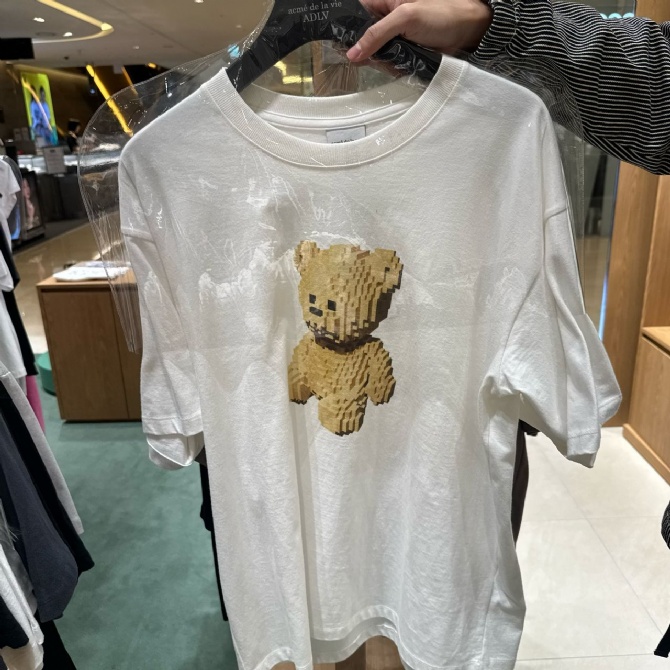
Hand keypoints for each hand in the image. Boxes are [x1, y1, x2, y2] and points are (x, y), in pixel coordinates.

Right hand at [347, 0, 492, 60]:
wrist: (467, 32)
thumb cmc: (442, 15)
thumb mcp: (405, 18)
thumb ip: (377, 34)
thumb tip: (353, 53)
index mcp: (384, 2)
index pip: (355, 13)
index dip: (346, 29)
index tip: (345, 46)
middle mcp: (386, 19)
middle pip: (362, 38)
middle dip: (368, 51)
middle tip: (379, 54)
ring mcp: (395, 37)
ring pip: (375, 54)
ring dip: (382, 61)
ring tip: (397, 58)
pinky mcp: (403, 52)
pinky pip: (389, 63)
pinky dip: (393, 67)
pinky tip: (402, 65)